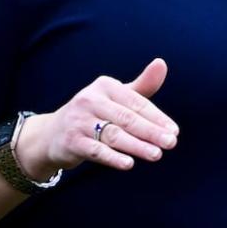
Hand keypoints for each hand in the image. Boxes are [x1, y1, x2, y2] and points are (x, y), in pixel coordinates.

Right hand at [17, 59, 177, 177]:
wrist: (52, 134)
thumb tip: (162, 63)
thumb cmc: (94, 114)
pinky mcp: (72, 141)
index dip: (157, 117)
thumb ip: (141, 86)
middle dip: (151, 131)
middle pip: (127, 118)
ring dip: (137, 146)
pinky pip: (96, 150)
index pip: (136, 102)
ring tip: (156, 154)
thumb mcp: (115, 98)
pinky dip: (113, 157)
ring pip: (113, 135)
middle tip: (171, 142)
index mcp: (105, 86)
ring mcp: (79, 120)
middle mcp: (90, 99)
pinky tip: (129, 164)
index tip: (174, 131)